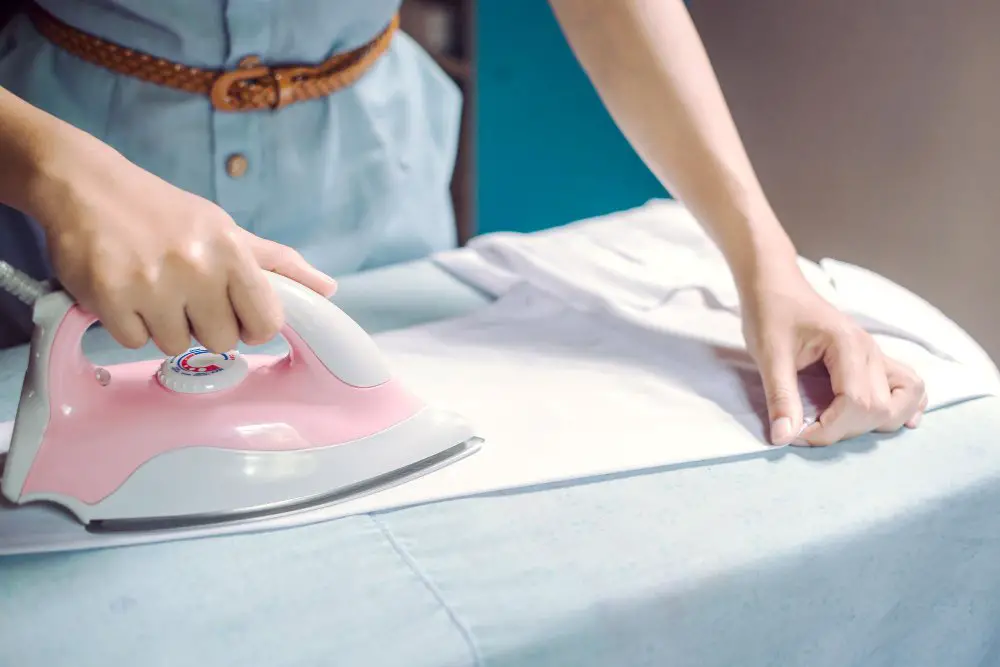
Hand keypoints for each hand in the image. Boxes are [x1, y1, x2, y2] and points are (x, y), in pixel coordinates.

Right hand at [26, 134, 336, 355]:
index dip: (251, 325)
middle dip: (204, 324)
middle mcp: (196, 268)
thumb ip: (278, 263)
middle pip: (222, 341)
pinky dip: (127, 323)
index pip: (267, 322)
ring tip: (151, 287)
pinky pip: (133, 341)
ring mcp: (151, 284)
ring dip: (163, 325)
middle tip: (184, 294)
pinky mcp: (109, 298)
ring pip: (176, 345)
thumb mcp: (226, 228)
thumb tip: (328, 289)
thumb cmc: (163, 212)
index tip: (233, 312)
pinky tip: (123, 291)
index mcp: (231, 251)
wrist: (84, 185)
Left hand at [741, 266, 926, 445]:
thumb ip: (780, 397)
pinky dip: (904, 406)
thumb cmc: (770, 313)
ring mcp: (877, 354)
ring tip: (841, 426)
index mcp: (848, 346)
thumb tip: (783, 438)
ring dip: (879, 422)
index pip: (857, 404)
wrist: (775, 285)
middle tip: (808, 428)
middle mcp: (871, 351)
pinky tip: (884, 420)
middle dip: (846, 430)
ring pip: (906, 398)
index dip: (829, 429)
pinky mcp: (874, 358)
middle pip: (881, 408)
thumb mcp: (768, 355)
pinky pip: (908, 384)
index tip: (796, 434)